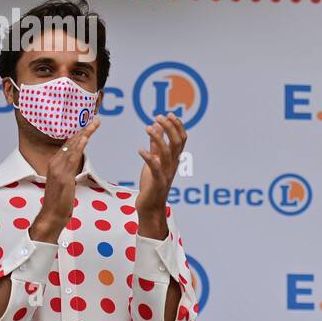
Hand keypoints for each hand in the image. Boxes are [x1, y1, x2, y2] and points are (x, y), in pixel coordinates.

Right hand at [30, 116, 99, 242]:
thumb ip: (69, 169)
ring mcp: (58, 169)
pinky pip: (73, 158)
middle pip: (71, 141)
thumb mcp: (65, 180)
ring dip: (85, 134)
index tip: (90, 124)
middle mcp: (54, 162)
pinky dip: (79, 146)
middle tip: (96, 119)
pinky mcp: (63, 176)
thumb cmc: (60, 199)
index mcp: (54, 162)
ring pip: (73, 146)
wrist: (52, 214)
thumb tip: (76, 162)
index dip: (80, 133)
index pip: (69, 143)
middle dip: (84, 129)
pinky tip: (85, 138)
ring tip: (95, 124)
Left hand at [136, 114, 186, 234]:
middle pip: (177, 143)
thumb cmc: (152, 184)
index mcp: (174, 159)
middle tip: (159, 116)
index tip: (169, 114)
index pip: (181, 139)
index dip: (177, 126)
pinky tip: (140, 150)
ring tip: (148, 127)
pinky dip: (148, 157)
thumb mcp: (154, 161)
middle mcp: (173, 165)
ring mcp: (166, 173)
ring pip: (167, 152)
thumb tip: (155, 127)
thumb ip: (155, 145)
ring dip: (158, 138)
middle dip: (170, 128)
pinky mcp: (157, 182)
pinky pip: (155, 167)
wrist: (151, 206)